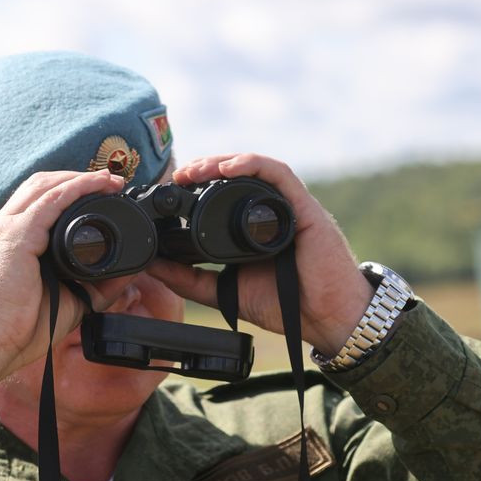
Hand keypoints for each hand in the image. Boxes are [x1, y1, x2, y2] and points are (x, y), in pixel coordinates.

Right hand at [0, 169, 132, 390]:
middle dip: (76, 177)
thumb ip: (96, 285)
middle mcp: (3, 227)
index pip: (37, 200)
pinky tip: (98, 185)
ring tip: (110, 179)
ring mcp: (6, 228)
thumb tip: (127, 273)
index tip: (100, 193)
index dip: (68, 191)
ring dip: (80, 178)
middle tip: (111, 181)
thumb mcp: (68, 299)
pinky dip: (76, 188)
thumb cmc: (20, 327)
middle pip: (40, 185)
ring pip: (45, 185)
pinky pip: (51, 200)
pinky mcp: (15, 236)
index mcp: (8, 240)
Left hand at [146, 153, 373, 355]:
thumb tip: (153, 266)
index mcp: (254, 226)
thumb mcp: (225, 290)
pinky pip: (279, 174)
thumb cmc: (287, 305)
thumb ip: (190, 280)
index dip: (197, 185)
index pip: (223, 193)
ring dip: (222, 161)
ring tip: (196, 168)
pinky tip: (229, 168)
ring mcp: (288, 207)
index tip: (170, 190)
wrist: (327, 318)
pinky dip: (254, 165)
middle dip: (204, 168)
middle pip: (236, 175)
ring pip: (254, 168)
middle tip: (178, 174)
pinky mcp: (304, 207)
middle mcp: (271, 211)